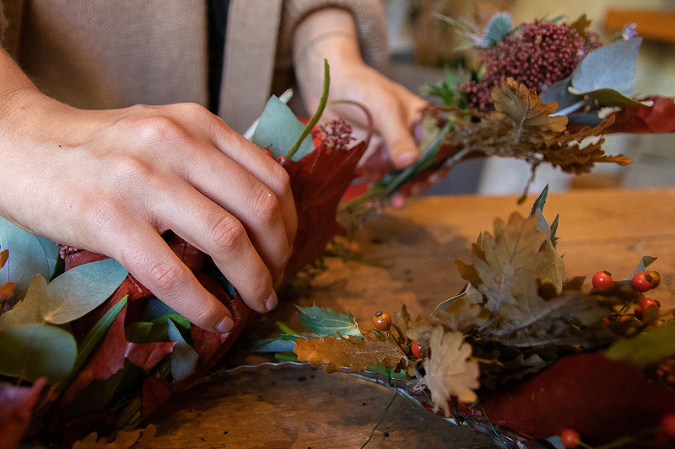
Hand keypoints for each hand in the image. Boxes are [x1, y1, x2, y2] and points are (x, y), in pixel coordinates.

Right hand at [0, 62, 296, 333]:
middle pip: (261, 210)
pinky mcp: (109, 219)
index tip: (285, 251)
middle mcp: (177, 145)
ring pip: (227, 240)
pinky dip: (204, 305)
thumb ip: (211, 159)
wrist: (19, 144)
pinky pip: (173, 274)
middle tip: (276, 283)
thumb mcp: (164, 132)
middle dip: (280, 257)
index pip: (272, 177)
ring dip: (254, 282)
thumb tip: (263, 210)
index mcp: (198, 124)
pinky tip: (216, 318)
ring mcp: (143, 180)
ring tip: (257, 303)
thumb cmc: (99, 147)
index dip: (291, 223)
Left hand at [293, 9, 437, 205]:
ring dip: (400, 191)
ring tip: (397, 202)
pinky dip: (380, 189)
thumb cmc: (362, 88)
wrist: (327, 88)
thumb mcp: (384, 108)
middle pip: (422, 168)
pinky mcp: (372, 160)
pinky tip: (377, 194)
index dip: (439, 164)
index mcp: (422, 122)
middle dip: (418, 183)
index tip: (431, 177)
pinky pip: (380, 179)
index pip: (440, 147)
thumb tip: (410, 162)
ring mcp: (391, 151)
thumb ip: (397, 136)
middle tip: (410, 193)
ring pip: (402, 177)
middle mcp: (410, 139)